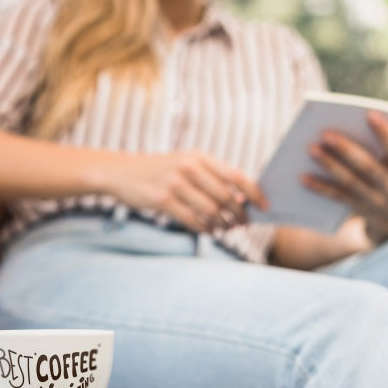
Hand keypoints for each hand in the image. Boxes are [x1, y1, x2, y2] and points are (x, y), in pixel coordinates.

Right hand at [104, 149, 268, 232]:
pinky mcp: (162, 200)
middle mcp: (188, 167)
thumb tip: (242, 201)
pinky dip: (204, 228)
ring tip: (227, 229)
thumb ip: (212, 178)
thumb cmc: (160, 170)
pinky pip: (192, 220)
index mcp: (199, 156)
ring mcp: (174, 183)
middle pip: (225, 196)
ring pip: (210, 210)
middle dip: (239, 214)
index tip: (265, 206)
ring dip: (223, 224)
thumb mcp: (185, 164)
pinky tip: (209, 231)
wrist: (121, 172)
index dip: (254, 193)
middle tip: (243, 224)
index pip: (236, 175)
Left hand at [302, 112, 387, 243]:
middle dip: (346, 149)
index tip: (370, 114)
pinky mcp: (359, 208)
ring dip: (329, 165)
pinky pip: (337, 197)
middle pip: (367, 166)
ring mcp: (374, 200)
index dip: (385, 133)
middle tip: (326, 133)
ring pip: (349, 181)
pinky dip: (320, 187)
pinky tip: (303, 177)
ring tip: (312, 148)